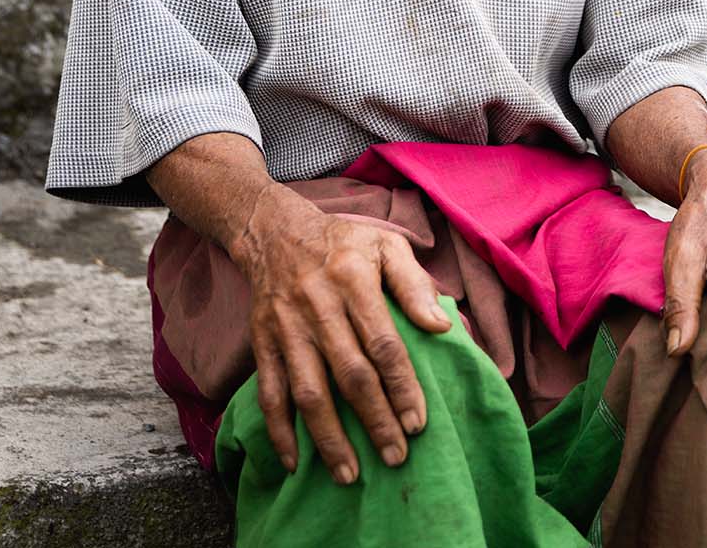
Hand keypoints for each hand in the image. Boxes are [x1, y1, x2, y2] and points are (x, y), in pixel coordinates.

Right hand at [229, 184, 451, 484]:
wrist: (274, 232)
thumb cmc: (344, 242)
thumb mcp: (386, 244)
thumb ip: (415, 284)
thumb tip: (444, 326)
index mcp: (353, 278)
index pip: (383, 342)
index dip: (402, 386)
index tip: (419, 422)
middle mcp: (318, 305)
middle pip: (349, 373)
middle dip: (374, 420)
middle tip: (396, 458)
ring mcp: (287, 327)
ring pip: (308, 391)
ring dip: (329, 437)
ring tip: (350, 475)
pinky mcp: (263, 342)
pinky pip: (269, 391)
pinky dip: (278, 430)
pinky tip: (293, 462)